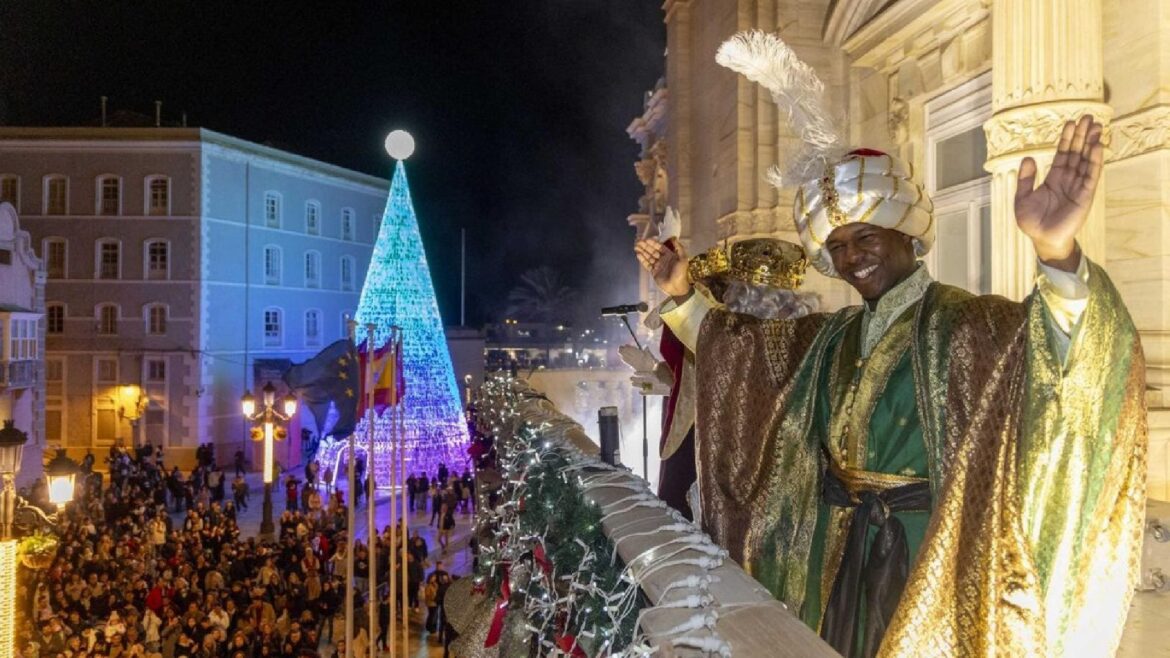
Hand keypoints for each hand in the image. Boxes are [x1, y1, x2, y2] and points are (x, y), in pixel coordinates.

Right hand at [634, 238, 691, 297]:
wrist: (677, 287)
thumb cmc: (681, 272)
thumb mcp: (683, 259)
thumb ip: (679, 248)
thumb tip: (674, 238)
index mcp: (670, 255)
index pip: (660, 247)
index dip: (653, 243)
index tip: (646, 239)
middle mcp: (663, 259)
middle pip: (653, 251)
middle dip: (646, 246)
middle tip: (638, 242)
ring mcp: (658, 266)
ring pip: (649, 257)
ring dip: (643, 252)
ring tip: (636, 247)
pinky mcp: (654, 272)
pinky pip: (647, 264)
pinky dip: (643, 260)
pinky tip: (638, 255)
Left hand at [1014, 115, 1103, 269]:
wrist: (1042, 239)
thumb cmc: (1032, 221)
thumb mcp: (1022, 198)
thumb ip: (1025, 179)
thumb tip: (1028, 158)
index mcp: (1053, 178)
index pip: (1062, 154)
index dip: (1067, 138)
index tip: (1071, 123)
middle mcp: (1068, 179)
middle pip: (1077, 152)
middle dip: (1082, 135)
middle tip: (1088, 117)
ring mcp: (1078, 186)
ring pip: (1086, 160)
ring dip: (1091, 143)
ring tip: (1096, 126)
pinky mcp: (1085, 195)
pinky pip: (1091, 175)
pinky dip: (1094, 161)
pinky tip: (1097, 147)